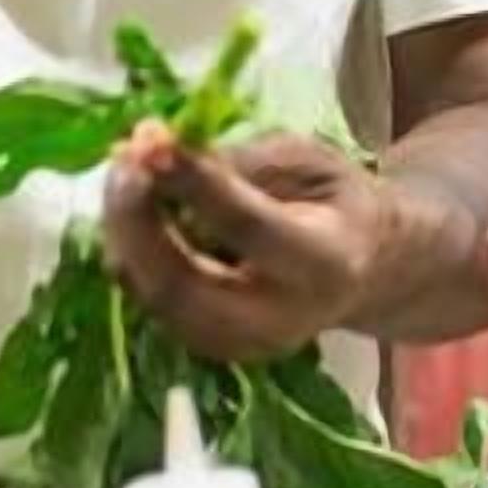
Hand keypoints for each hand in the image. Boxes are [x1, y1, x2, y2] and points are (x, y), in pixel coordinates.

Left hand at [104, 120, 426, 361]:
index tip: (151, 139)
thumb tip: (159, 149)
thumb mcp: (308, 162)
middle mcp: (278, 321)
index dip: (193, 182)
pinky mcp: (207, 348)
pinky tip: (135, 204)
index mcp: (322, 265)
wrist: (363, 270)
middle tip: (124, 159)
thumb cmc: (335, 203)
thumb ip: (241, 161)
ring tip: (125, 171)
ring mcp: (238, 346)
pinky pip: (150, 300)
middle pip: (181, 284)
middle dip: (137, 220)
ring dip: (124, 232)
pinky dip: (131, 249)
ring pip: (155, 296)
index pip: (246, 226)